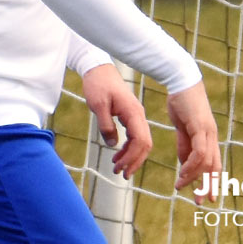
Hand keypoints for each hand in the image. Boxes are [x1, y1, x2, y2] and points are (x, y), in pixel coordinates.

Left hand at [79, 64, 150, 178]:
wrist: (98, 69)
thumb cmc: (98, 84)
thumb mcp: (98, 105)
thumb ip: (106, 125)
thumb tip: (112, 144)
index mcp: (133, 112)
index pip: (141, 141)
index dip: (133, 157)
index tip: (121, 168)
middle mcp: (138, 115)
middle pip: (144, 144)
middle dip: (134, 161)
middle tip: (121, 174)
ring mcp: (135, 116)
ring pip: (140, 142)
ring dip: (131, 156)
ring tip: (117, 167)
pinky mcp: (130, 116)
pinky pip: (134, 136)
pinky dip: (128, 147)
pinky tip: (117, 154)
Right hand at [166, 80, 221, 201]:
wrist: (181, 80)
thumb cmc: (181, 102)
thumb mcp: (182, 127)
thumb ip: (185, 144)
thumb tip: (185, 163)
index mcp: (209, 137)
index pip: (214, 164)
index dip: (212, 181)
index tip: (208, 197)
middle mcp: (212, 136)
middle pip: (214, 167)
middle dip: (208, 186)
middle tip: (201, 202)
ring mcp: (208, 132)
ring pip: (207, 163)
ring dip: (195, 178)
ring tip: (182, 187)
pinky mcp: (200, 127)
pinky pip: (199, 152)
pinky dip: (191, 165)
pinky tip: (182, 173)